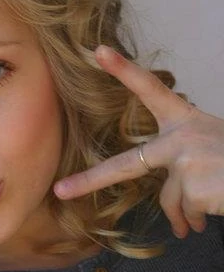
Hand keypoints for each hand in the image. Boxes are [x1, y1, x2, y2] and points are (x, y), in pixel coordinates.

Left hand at [54, 45, 223, 238]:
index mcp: (186, 120)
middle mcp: (181, 136)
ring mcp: (185, 160)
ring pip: (168, 199)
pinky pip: (184, 211)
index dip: (123, 70)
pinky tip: (209, 215)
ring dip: (183, 214)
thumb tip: (174, 208)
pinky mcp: (192, 184)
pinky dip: (195, 220)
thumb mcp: (210, 146)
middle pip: (126, 164)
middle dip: (91, 180)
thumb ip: (182, 158)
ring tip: (201, 213)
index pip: (151, 89)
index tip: (97, 51)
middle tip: (61, 192)